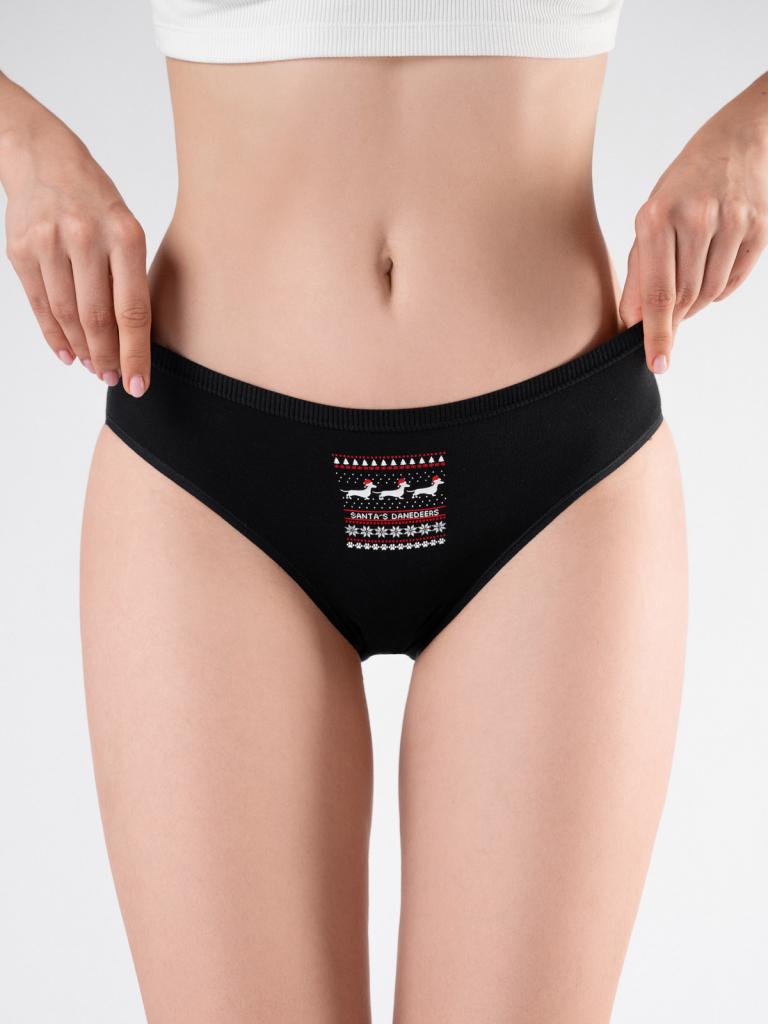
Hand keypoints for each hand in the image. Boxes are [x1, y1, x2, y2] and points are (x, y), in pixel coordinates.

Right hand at [1, 103, 150, 395]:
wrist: (42, 157)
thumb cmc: (95, 200)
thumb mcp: (126, 228)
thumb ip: (130, 279)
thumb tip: (133, 340)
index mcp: (124, 234)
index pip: (132, 309)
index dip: (135, 353)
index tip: (139, 384)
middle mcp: (85, 237)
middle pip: (97, 318)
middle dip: (108, 358)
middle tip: (114, 379)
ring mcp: (49, 243)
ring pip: (67, 315)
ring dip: (83, 350)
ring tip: (96, 368)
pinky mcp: (21, 250)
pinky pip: (40, 305)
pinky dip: (55, 336)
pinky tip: (69, 354)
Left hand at [619, 72, 767, 373]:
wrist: (741, 137)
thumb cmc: (683, 184)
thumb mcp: (650, 219)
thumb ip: (640, 272)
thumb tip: (633, 322)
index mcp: (657, 217)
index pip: (658, 293)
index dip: (657, 334)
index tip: (658, 364)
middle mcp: (696, 219)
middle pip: (685, 298)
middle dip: (674, 316)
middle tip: (668, 316)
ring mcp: (733, 222)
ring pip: (711, 294)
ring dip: (696, 302)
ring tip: (689, 281)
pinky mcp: (760, 227)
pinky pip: (735, 281)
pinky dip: (720, 288)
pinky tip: (712, 269)